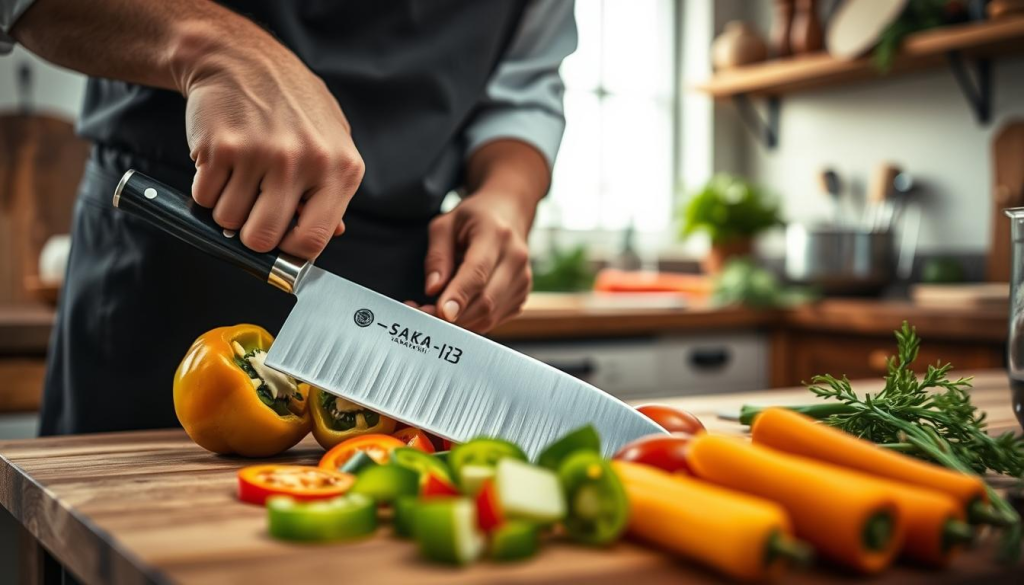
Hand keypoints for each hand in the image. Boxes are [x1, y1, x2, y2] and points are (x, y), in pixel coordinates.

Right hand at [182, 36, 362, 258]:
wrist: (240, 58)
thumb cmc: (291, 103)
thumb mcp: (331, 139)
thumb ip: (333, 189)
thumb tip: (332, 233)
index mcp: (340, 168)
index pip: (314, 239)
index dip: (290, 252)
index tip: (281, 245)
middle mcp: (303, 162)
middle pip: (262, 238)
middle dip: (250, 235)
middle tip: (252, 212)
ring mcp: (260, 154)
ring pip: (228, 220)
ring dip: (227, 208)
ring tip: (239, 177)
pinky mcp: (220, 147)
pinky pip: (203, 197)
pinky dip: (206, 189)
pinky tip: (221, 163)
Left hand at [419, 192, 533, 332]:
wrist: (510, 213)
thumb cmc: (475, 217)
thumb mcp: (445, 225)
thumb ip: (437, 257)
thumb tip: (433, 289)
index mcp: (495, 234)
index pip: (478, 272)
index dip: (459, 296)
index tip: (441, 313)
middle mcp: (515, 258)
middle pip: (486, 301)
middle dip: (453, 316)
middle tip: (424, 315)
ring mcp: (523, 279)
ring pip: (490, 315)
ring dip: (460, 322)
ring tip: (435, 312)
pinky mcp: (522, 295)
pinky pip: (495, 319)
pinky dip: (472, 322)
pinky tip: (458, 310)